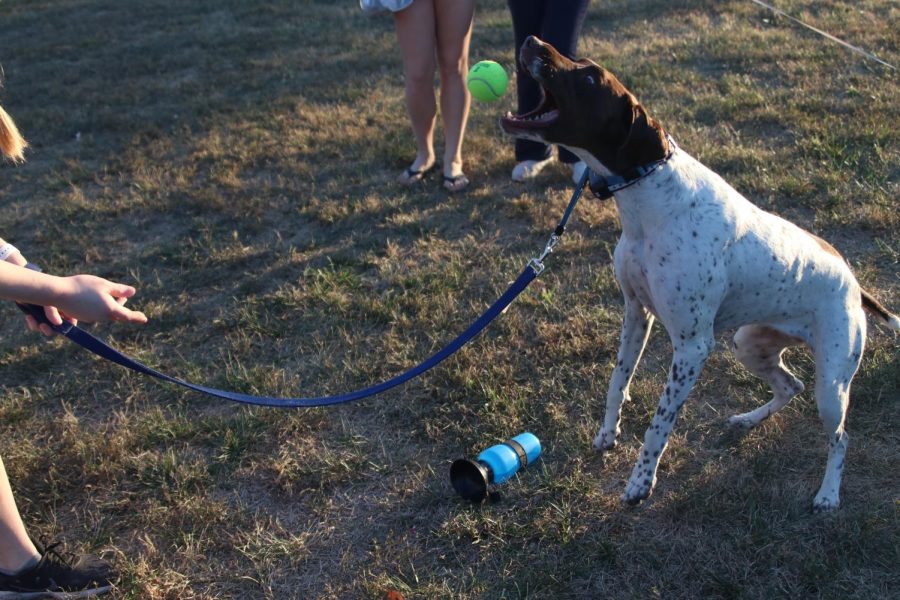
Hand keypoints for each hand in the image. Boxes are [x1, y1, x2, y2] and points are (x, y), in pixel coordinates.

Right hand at [28, 274, 147, 336]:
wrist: (58, 293)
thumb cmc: (82, 286)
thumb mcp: (104, 284)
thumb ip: (118, 289)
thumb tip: (133, 292)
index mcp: (109, 309)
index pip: (127, 316)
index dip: (136, 317)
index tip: (144, 319)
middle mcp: (101, 317)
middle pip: (116, 313)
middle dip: (120, 304)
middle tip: (123, 295)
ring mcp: (91, 318)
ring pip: (105, 313)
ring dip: (109, 304)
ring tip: (108, 293)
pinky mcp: (82, 316)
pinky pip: (95, 312)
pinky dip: (98, 306)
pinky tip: (93, 296)